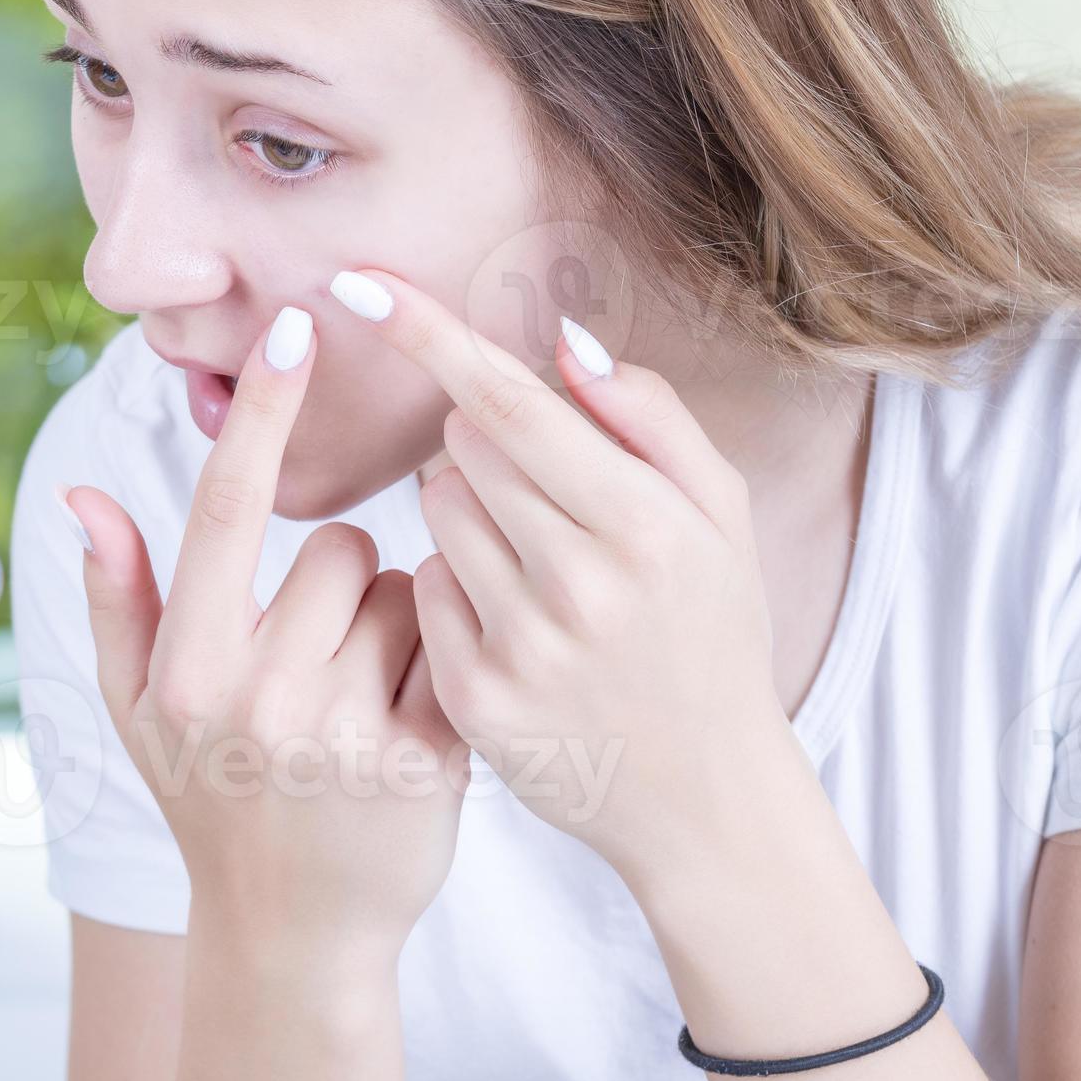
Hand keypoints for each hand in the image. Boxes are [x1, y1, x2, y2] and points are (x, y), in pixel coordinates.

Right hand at [69, 308, 471, 964]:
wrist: (292, 936)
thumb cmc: (212, 800)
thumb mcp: (138, 710)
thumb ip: (115, 597)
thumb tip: (81, 493)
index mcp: (187, 669)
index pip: (228, 508)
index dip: (262, 411)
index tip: (294, 324)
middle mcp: (259, 696)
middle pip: (342, 548)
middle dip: (346, 582)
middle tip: (325, 658)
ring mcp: (343, 733)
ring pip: (406, 594)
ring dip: (396, 624)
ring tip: (363, 697)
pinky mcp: (424, 763)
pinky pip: (451, 648)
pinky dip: (437, 670)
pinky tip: (406, 727)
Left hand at [327, 268, 781, 883]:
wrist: (707, 798)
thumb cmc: (711, 631)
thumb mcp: (721, 516)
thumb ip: (649, 418)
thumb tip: (562, 344)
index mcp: (646, 527)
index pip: (510, 405)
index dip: (429, 336)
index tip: (359, 282)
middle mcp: (580, 587)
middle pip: (463, 448)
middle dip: (487, 444)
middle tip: (545, 494)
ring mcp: (522, 649)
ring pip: (435, 513)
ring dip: (468, 512)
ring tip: (536, 565)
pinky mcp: (474, 700)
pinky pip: (422, 591)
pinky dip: (454, 589)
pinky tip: (514, 625)